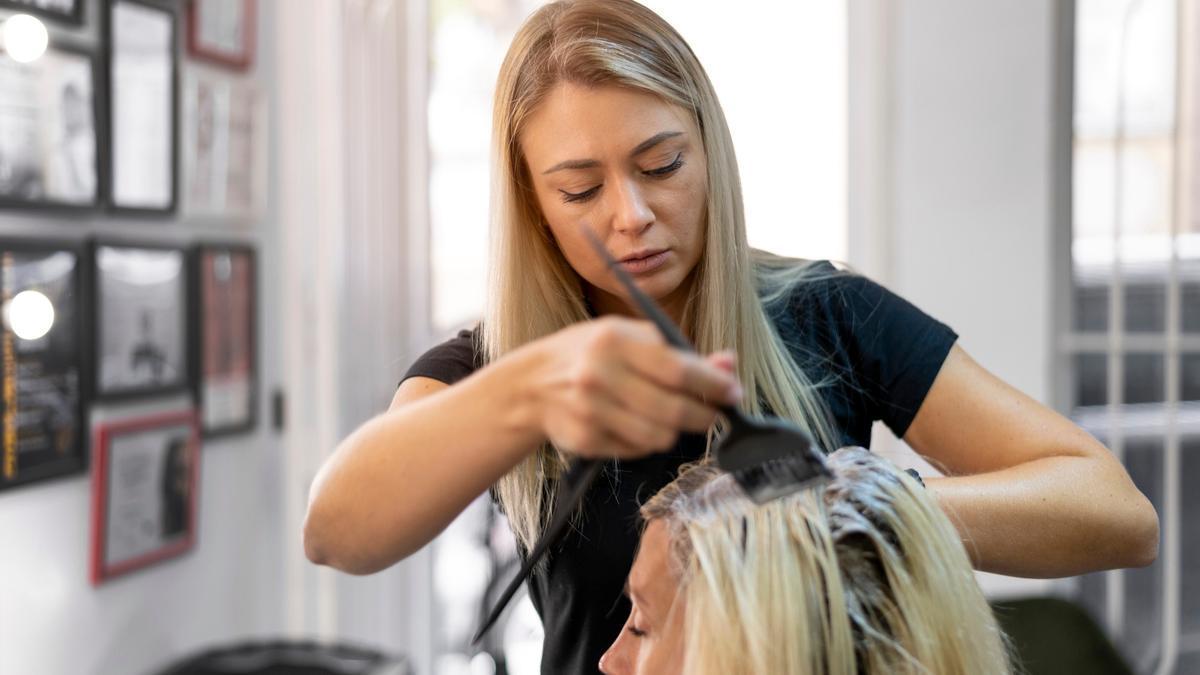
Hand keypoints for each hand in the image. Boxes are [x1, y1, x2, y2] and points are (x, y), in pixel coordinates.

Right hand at [523, 316, 742, 459]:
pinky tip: (637, 423)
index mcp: (614, 340)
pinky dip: (647, 440)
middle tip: (713, 413)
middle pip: (674, 409)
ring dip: (676, 431)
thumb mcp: (630, 337)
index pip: (678, 369)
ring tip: (670, 416)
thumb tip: (728, 365)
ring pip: (660, 437)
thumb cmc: (590, 353)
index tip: (733, 393)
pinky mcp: (586, 440)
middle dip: (705, 416)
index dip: (713, 385)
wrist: (532, 384)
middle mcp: (599, 376)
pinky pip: (637, 450)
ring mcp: (590, 411)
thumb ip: (679, 352)